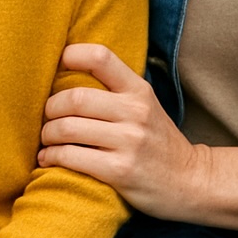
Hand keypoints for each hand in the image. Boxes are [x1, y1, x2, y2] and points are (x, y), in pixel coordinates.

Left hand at [38, 43, 207, 221]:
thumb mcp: (146, 106)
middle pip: (74, 98)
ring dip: (48, 135)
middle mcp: (135, 111)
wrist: (190, 181)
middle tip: (47, 118)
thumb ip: (116, 90)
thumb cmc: (158, 142)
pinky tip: (49, 159)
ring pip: (68, 128)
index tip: (57, 68)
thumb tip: (67, 75)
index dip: (72, 56)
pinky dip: (52, 157)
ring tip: (47, 141)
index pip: (101, 57)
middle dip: (50, 109)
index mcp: (139, 90)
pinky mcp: (120, 170)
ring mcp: (129, 141)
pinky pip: (72, 157)